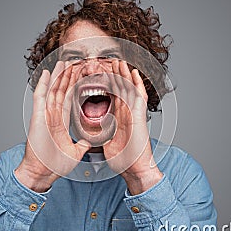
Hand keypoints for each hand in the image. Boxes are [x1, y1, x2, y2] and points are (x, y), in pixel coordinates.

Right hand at [15, 61, 90, 191]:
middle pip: (61, 91)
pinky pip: (40, 97)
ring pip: (53, 90)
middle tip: (75, 62)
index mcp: (61, 121)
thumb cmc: (55, 164)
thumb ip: (82, 144)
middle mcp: (53, 115)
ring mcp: (44, 115)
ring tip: (64, 62)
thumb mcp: (75, 153)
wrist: (43, 173)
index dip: (75, 86)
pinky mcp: (38, 117)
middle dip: (68, 76)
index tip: (82, 75)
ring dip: (58, 76)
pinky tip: (47, 73)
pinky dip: (43, 85)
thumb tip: (89, 141)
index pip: (70, 98)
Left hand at [103, 60, 162, 194]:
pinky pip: (139, 97)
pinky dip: (137, 84)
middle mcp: (126, 113)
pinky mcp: (139, 116)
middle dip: (115, 75)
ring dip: (124, 75)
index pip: (111, 96)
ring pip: (129, 89)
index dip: (105, 84)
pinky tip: (134, 73)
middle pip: (120, 89)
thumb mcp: (106, 141)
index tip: (98, 74)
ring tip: (119, 61)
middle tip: (109, 61)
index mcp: (117, 117)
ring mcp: (134, 113)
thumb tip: (91, 130)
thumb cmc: (123, 158)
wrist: (134, 168)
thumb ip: (101, 132)